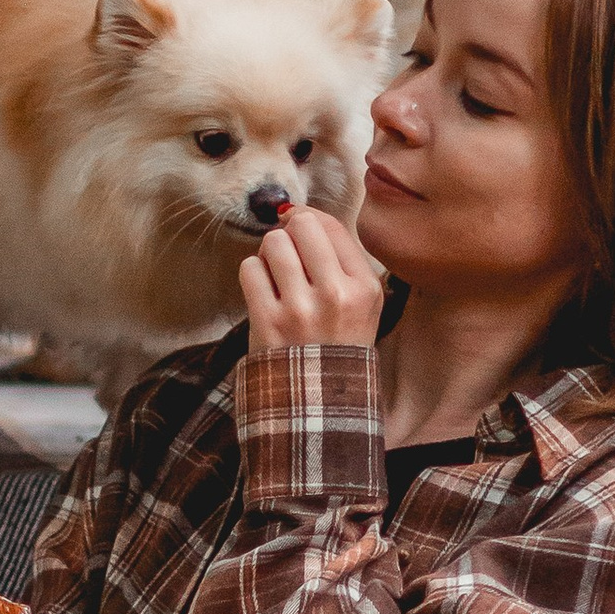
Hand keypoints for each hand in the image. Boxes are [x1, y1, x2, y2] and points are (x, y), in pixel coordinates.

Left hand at [240, 205, 385, 355]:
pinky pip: (250, 269)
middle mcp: (335, 295)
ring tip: (276, 275)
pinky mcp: (267, 323)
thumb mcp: (362, 303)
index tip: (300, 229)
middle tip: (289, 255)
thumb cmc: (338, 344)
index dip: (309, 219)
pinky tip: (263, 291)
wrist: (318, 400)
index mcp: (364, 287)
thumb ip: (340, 257)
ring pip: (273, 243)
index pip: (332, 227)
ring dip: (269, 253)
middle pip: (302, 227)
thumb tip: (296, 213)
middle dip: (289, 234)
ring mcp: (300, 310)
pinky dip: (253, 274)